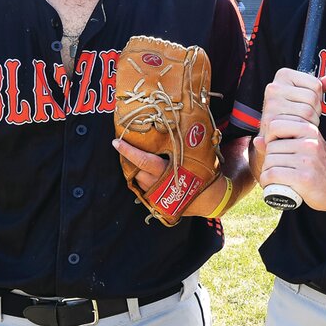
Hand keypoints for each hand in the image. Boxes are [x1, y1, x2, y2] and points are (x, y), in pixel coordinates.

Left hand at [112, 137, 226, 217]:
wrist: (210, 200)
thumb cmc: (204, 175)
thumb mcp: (195, 157)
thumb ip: (182, 145)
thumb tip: (178, 124)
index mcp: (166, 171)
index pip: (141, 160)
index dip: (127, 151)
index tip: (116, 142)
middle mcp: (156, 184)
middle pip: (134, 169)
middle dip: (129, 159)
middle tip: (125, 146)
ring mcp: (154, 194)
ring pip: (137, 179)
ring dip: (135, 169)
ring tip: (137, 158)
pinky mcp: (155, 201)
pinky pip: (142, 187)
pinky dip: (142, 178)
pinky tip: (146, 172)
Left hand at [254, 117, 325, 211]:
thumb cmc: (319, 168)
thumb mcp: (306, 148)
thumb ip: (284, 141)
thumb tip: (257, 139)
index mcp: (310, 130)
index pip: (275, 124)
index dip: (269, 137)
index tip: (275, 149)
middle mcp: (309, 142)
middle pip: (271, 146)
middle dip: (268, 159)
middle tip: (276, 169)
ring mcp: (307, 160)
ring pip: (270, 161)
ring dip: (266, 171)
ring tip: (275, 177)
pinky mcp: (303, 178)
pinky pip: (273, 174)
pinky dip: (266, 181)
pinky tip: (270, 184)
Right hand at [260, 68, 325, 136]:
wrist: (273, 135)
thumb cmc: (290, 113)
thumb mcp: (304, 95)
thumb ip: (319, 86)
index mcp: (283, 75)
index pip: (316, 84)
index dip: (317, 97)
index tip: (307, 103)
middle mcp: (274, 87)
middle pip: (313, 98)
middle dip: (315, 110)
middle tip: (305, 116)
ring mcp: (271, 104)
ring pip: (308, 111)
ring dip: (310, 121)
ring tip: (301, 123)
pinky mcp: (271, 122)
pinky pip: (300, 124)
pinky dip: (304, 130)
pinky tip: (297, 131)